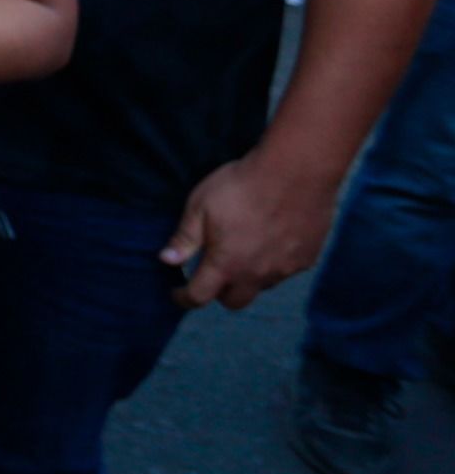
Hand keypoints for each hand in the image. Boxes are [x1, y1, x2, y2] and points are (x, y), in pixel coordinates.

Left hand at [162, 149, 338, 309]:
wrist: (296, 172)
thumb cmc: (241, 186)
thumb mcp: (200, 206)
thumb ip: (184, 238)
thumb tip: (166, 260)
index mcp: (226, 265)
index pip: (199, 296)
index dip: (183, 298)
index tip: (177, 292)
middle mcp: (257, 275)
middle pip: (234, 302)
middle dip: (218, 293)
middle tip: (211, 272)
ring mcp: (285, 269)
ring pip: (260, 286)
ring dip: (247, 277)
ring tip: (242, 250)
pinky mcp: (306, 259)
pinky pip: (284, 271)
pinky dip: (272, 264)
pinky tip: (270, 240)